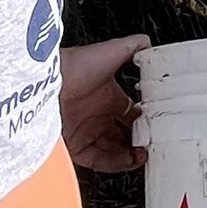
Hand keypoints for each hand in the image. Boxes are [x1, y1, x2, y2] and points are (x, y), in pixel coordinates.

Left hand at [60, 33, 151, 172]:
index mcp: (107, 97)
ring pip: (115, 151)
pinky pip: (99, 161)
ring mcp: (86, 133)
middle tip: (153, 144)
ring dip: (131, 155)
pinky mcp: (75, 147)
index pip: (132, 115)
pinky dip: (116, 164)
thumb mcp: (110, 52)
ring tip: (144, 154)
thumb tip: (148, 44)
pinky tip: (129, 160)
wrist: (47, 84)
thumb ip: (132, 47)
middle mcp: (97, 117)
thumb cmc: (74, 66)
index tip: (159, 126)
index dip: (146, 122)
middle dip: (140, 142)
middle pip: (125, 136)